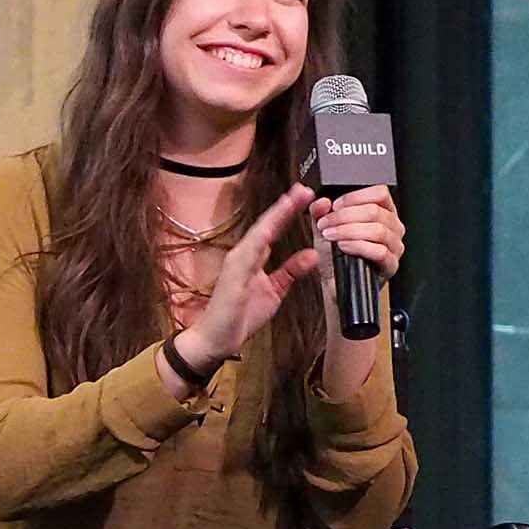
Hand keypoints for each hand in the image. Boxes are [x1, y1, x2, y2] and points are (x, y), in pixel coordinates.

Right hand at [181, 188, 324, 371]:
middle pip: (267, 226)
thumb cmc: (239, 316)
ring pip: (259, 234)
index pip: (274, 230)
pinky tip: (271, 227)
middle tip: (305, 189)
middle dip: (286, 207)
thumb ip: (291, 271)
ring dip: (276, 216)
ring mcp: (236, 263)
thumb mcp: (275, 291)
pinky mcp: (233, 275)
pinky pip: (248, 254)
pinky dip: (259, 239)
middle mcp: (243, 255)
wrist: (216, 339)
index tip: (307, 198)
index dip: (289, 213)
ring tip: (294, 199)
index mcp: (253, 258)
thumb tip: (312, 254)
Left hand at [308, 183, 403, 287]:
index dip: (355, 197)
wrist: (336, 282)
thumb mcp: (327, 227)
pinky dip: (359, 246)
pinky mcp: (391, 265)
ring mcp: (394, 246)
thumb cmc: (335, 254)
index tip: (335, 205)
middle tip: (325, 224)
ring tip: (330, 235)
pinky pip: (380, 252)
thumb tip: (322, 203)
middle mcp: (392, 227)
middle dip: (344, 216)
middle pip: (376, 212)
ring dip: (349, 231)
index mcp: (383, 212)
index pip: (380, 194)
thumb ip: (321, 212)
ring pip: (378, 230)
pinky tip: (344, 246)